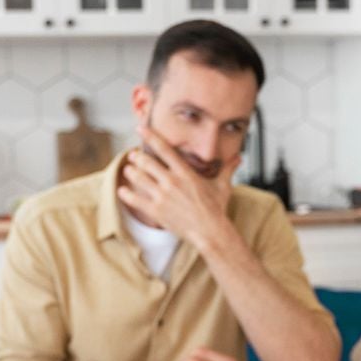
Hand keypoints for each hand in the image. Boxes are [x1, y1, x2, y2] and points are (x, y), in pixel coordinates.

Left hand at [116, 127, 240, 248]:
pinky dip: (126, 194)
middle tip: (134, 155)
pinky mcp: (156, 211)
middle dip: (137, 157)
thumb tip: (239, 158)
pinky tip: (122, 190)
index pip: (164, 149)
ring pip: (139, 178)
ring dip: (131, 172)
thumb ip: (228, 169)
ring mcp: (162, 196)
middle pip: (146, 162)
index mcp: (185, 172)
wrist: (211, 232)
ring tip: (129, 170)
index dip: (150, 136)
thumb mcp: (223, 186)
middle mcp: (171, 181)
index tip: (140, 128)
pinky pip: (135, 200)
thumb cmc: (217, 210)